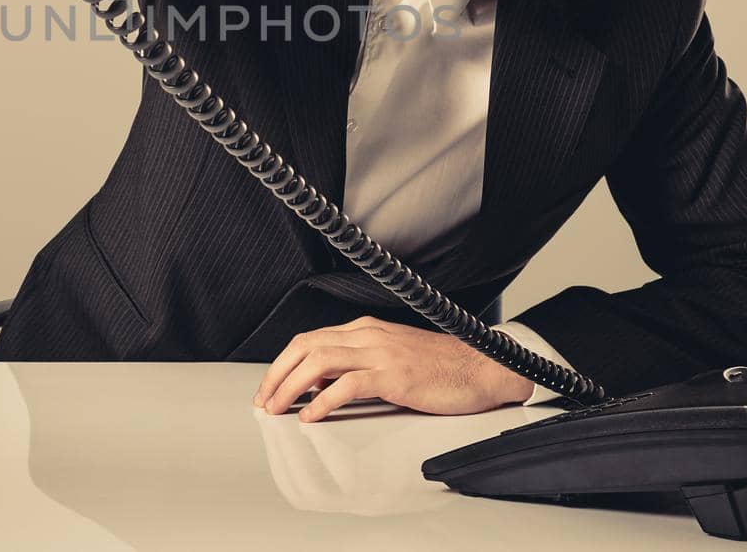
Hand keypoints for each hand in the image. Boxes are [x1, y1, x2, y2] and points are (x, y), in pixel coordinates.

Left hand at [251, 316, 535, 422]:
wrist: (482, 366)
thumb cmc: (442, 367)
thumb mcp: (392, 358)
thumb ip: (358, 366)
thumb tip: (321, 387)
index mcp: (366, 330)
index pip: (310, 340)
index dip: (283, 364)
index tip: (269, 387)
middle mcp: (368, 335)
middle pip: (306, 347)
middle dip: (277, 374)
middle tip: (263, 401)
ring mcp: (381, 352)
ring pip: (320, 362)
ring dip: (291, 386)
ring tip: (278, 409)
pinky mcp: (394, 374)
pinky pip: (349, 385)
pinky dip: (324, 400)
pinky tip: (312, 416)